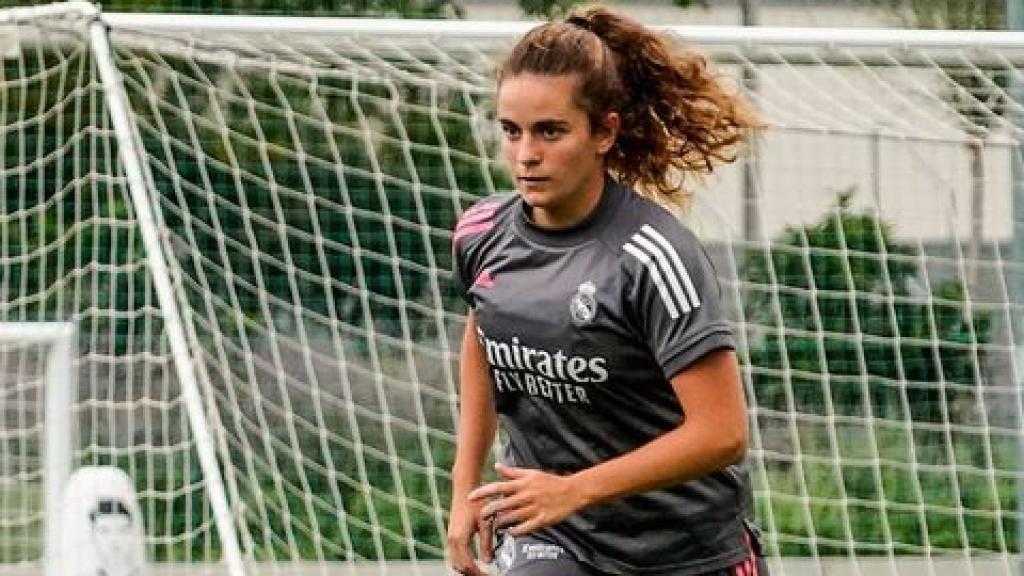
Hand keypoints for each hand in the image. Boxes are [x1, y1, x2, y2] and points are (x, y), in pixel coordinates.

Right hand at [446, 494, 494, 575]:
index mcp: (460, 539)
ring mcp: (450, 537)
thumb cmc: (477, 503)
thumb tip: (489, 561)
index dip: (479, 574)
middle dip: (473, 574)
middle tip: (487, 575)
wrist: (465, 489)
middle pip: (460, 567)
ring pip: (455, 562)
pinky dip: (463, 562)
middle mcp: (452, 540)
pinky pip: (454, 555)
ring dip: (467, 569)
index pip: (468, 565)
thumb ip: (487, 544)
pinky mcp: (451, 534)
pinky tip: (474, 562)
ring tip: (481, 572)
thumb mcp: (486, 524)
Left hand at [468, 463, 587, 536]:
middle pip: (501, 505)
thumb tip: (496, 465)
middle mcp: (526, 496)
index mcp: (522, 484)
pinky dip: (515, 532)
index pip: (498, 487)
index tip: (470, 497)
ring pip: (511, 518)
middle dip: (488, 512)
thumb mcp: (531, 473)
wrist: (572, 491)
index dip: (483, 492)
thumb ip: (512, 472)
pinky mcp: (542, 520)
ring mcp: (534, 508)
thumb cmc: (550, 482)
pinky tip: (511, 532)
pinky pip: (524, 528)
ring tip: (496, 525)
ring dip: (500, 523)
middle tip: (481, 516)